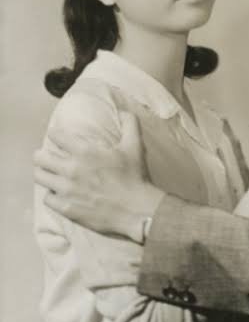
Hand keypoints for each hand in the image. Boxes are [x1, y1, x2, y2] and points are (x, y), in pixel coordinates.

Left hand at [33, 112, 162, 240]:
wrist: (136, 210)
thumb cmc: (134, 177)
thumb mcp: (135, 146)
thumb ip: (129, 123)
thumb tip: (123, 111)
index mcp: (85, 151)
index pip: (57, 136)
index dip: (55, 134)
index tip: (57, 135)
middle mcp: (71, 169)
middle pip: (40, 157)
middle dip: (41, 154)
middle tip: (47, 155)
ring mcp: (66, 190)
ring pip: (40, 177)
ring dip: (43, 172)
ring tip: (48, 173)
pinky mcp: (66, 208)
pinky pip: (47, 198)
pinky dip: (51, 194)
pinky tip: (58, 192)